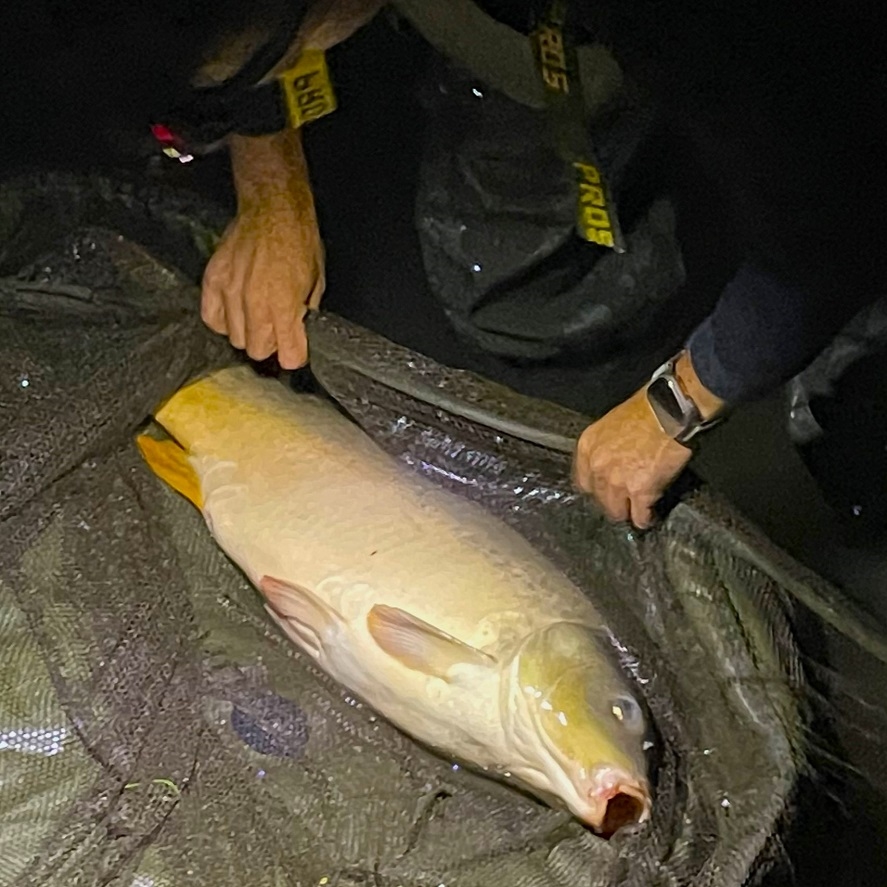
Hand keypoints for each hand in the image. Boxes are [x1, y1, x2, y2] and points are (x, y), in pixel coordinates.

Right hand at [201, 203, 324, 368]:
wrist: (273, 209)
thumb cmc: (299, 241)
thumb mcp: (316, 282)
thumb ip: (304, 313)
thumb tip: (298, 333)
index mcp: (283, 306)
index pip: (288, 357)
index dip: (294, 355)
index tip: (295, 348)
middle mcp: (254, 304)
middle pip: (257, 351)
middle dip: (270, 344)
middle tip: (276, 327)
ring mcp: (230, 293)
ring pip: (235, 338)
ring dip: (248, 331)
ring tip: (257, 314)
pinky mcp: (213, 281)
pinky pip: (212, 319)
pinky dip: (224, 320)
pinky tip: (235, 311)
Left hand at [572, 389, 692, 528]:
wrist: (670, 411)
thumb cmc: (646, 411)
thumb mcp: (611, 425)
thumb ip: (605, 447)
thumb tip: (613, 463)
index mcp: (587, 447)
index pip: (583, 482)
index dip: (598, 489)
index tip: (607, 492)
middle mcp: (597, 466)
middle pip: (599, 499)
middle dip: (613, 502)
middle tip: (626, 502)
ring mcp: (616, 481)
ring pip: (617, 512)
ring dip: (629, 512)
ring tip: (638, 511)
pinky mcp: (640, 491)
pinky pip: (639, 516)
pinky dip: (646, 519)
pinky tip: (650, 516)